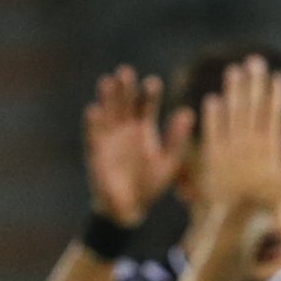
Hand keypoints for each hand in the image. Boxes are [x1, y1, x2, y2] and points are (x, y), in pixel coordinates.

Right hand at [84, 66, 190, 225]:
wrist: (129, 209)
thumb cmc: (151, 185)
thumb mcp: (170, 162)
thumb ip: (177, 139)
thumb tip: (188, 113)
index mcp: (143, 128)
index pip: (146, 104)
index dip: (149, 93)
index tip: (152, 83)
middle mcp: (125, 128)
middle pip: (124, 102)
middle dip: (124, 88)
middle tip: (125, 72)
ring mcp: (109, 139)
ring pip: (107, 113)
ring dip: (106, 98)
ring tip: (107, 82)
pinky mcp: (96, 153)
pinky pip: (93, 136)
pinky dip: (92, 124)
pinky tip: (94, 110)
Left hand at [194, 57, 280, 219]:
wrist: (235, 222)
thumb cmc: (266, 205)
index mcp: (270, 149)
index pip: (274, 114)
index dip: (275, 94)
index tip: (277, 76)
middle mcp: (250, 145)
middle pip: (253, 107)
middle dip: (254, 82)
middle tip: (255, 61)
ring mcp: (230, 149)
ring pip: (232, 114)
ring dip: (233, 91)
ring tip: (234, 71)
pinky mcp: (212, 157)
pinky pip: (212, 131)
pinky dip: (212, 115)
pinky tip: (213, 99)